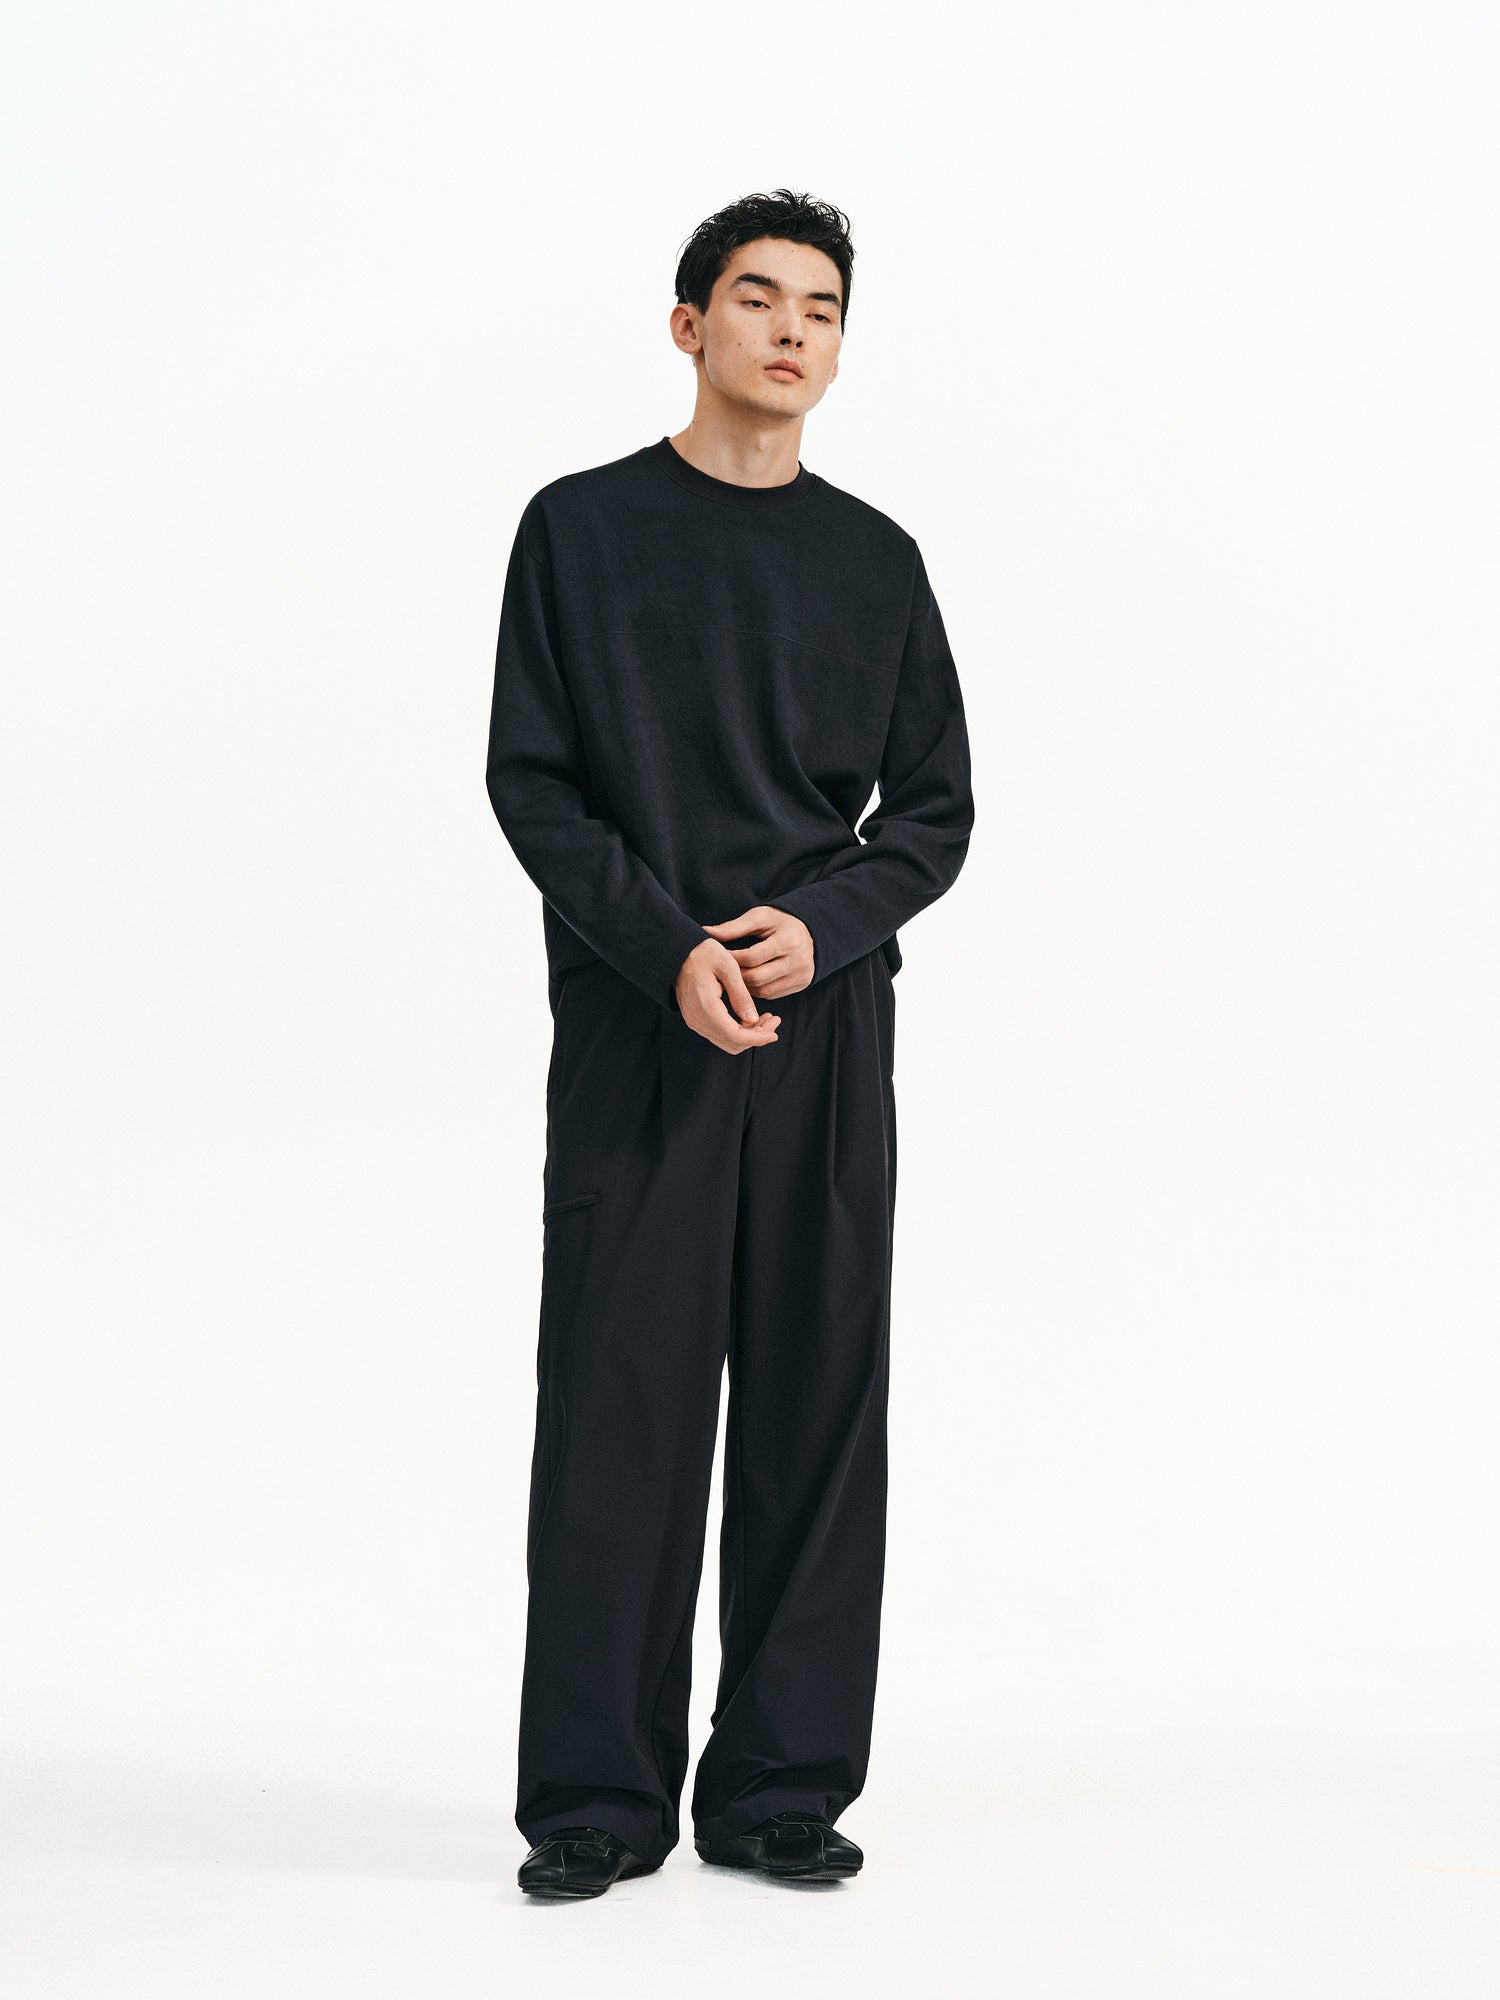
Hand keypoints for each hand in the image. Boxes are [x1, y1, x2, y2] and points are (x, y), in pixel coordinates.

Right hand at [674, 938, 782, 1052]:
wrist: (676, 950)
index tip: (775, 1033)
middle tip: (774, 1020)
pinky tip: (750, 1017)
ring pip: (727, 1041)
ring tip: (766, 1018)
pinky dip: (738, 1030)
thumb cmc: (702, 952)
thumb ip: (740, 995)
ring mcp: (694, 1021)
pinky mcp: (695, 1018)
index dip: (758, 1038)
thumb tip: (753, 1020)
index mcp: (706, 1008)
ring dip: (748, 1034)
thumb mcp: (727, 966)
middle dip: (756, 1037)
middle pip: (732, 1044)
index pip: (736, 1037)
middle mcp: (697, 1020)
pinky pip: (719, 1033)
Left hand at [698, 905, 814, 999]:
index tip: (718, 956)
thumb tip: (706, 931)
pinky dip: (756, 990)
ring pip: (763, 990)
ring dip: (744, 986)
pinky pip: (772, 995)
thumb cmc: (780, 921)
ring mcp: (801, 975)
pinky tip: (747, 982)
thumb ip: (734, 927)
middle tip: (722, 971)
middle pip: (756, 977)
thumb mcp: (759, 917)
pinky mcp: (801, 985)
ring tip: (733, 976)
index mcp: (788, 941)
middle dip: (736, 975)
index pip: (751, 958)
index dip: (731, 959)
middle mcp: (798, 961)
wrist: (811, 931)